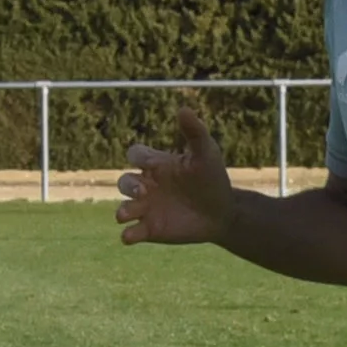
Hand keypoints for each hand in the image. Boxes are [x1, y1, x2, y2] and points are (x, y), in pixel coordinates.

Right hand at [117, 108, 235, 246]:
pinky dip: (128, 235)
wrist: (223, 212)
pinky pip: (132, 233)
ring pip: (124, 207)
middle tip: (143, 192)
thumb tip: (183, 109)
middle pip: (124, 181)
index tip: (155, 164)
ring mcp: (147, 208)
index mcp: (157, 165)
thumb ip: (194, 133)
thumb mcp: (206, 153)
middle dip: (129, 186)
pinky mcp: (150, 230)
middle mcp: (147, 186)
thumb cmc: (212, 179)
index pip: (136, 155)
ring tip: (124, 215)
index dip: (140, 158)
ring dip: (123, 210)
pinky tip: (129, 237)